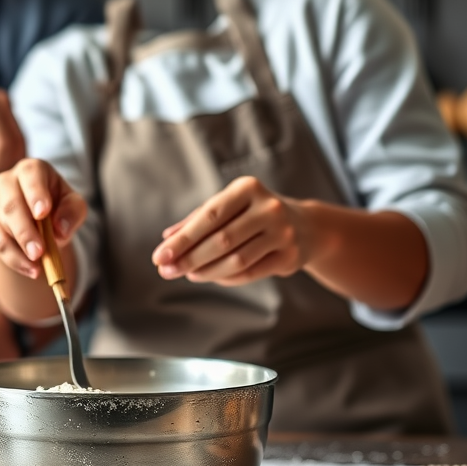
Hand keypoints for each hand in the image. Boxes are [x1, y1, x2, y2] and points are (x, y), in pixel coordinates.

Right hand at [0, 158, 87, 279]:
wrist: (39, 218)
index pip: (30, 175)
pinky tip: (30, 269)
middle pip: (11, 204)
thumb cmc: (58, 205)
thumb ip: (72, 212)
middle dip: (25, 230)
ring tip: (38, 267)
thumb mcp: (74, 205)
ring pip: (0, 226)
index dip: (35, 193)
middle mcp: (7, 181)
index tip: (42, 213)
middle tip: (39, 252)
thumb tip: (60, 229)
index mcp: (31, 170)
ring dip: (19, 249)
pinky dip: (13, 259)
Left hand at [151, 175, 310, 284]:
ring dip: (206, 270)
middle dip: (189, 258)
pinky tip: (209, 276)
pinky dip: (226, 278)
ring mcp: (282, 232)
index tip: (159, 256)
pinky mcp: (289, 257)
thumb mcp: (228, 206)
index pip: (209, 216)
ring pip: (237, 259)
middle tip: (166, 271)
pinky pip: (251, 272)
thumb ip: (196, 220)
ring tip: (187, 274)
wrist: (306, 226)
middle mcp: (268, 207)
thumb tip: (166, 239)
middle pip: (222, 240)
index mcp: (248, 188)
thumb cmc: (254, 213)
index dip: (183, 239)